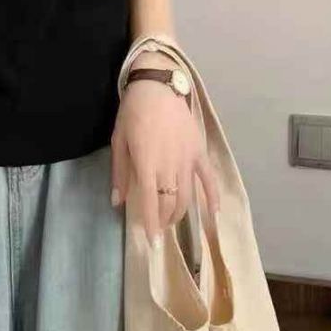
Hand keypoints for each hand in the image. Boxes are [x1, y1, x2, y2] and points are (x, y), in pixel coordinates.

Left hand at [110, 76, 219, 243]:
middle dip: (164, 220)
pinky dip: (212, 198)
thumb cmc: (132, 113)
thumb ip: (119, 173)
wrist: (157, 87)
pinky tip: (212, 214)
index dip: (151, 225)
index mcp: (146, 163)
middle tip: (158, 227)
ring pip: (187, 196)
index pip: (150, 202)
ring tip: (172, 220)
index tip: (152, 243)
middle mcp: (169, 166)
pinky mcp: (199, 152)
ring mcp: (188, 160)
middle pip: (170, 203)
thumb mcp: (118, 141)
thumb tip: (118, 203)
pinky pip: (209, 180)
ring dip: (180, 213)